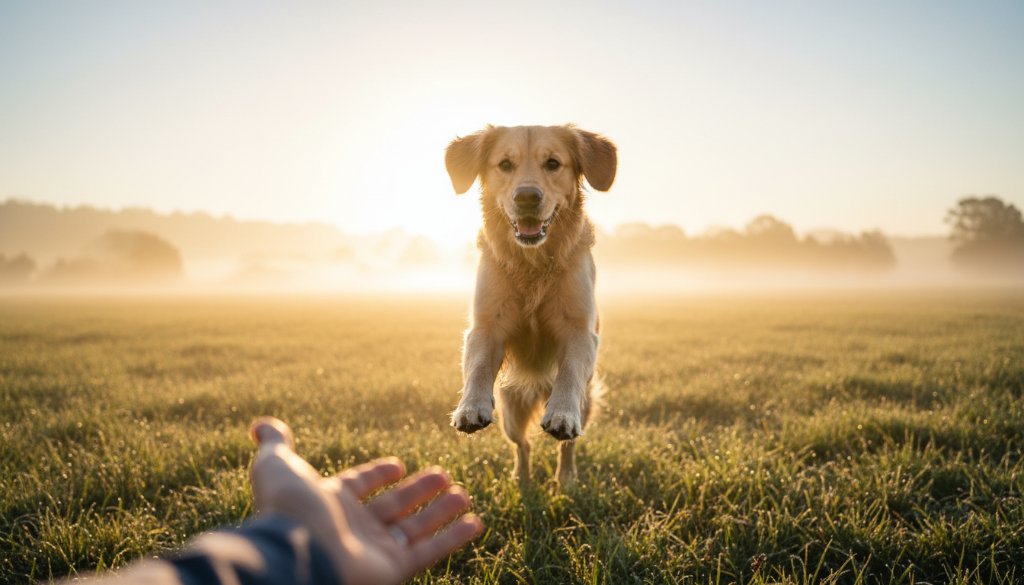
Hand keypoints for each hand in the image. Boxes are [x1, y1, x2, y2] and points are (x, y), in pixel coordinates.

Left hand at [250, 417, 482, 584]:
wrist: (299, 554)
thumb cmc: (289, 510)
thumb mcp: (279, 467)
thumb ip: (276, 445)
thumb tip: (261, 425)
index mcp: (328, 502)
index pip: (358, 486)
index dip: (377, 474)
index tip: (399, 465)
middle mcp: (353, 527)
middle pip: (393, 506)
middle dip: (418, 491)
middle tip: (444, 475)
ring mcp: (374, 550)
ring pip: (415, 527)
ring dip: (441, 511)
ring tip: (464, 493)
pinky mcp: (394, 570)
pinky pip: (429, 551)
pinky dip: (453, 537)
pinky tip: (475, 522)